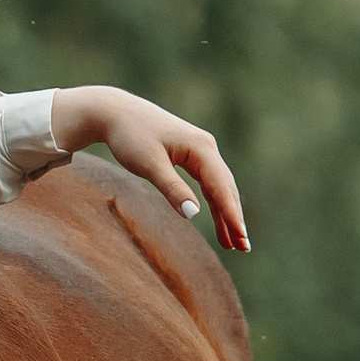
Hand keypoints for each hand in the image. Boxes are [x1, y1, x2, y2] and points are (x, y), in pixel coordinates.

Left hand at [49, 86, 250, 252]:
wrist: (115, 112)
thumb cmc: (130, 136)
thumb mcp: (149, 164)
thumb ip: (172, 188)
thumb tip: (194, 214)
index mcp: (201, 148)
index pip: (221, 187)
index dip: (231, 214)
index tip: (241, 237)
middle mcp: (206, 148)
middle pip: (226, 188)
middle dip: (234, 218)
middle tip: (244, 248)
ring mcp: (200, 151)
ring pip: (219, 188)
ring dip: (226, 214)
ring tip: (234, 244)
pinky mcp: (191, 155)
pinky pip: (207, 184)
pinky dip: (213, 204)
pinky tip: (218, 222)